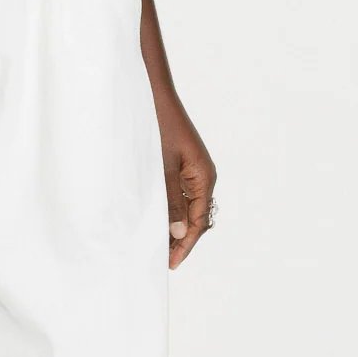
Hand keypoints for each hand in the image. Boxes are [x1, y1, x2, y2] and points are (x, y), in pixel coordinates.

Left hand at [155, 90, 216, 267]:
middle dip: (179, 240)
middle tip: (160, 260)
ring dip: (172, 227)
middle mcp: (202, 176)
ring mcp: (191, 171)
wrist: (153, 93)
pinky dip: (167, 211)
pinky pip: (178, 196)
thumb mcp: (161, 166)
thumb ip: (169, 200)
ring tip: (155, 246)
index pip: (199, 222)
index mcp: (204, 177)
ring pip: (186, 209)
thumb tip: (177, 235)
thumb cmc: (158, 125)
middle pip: (195, 218)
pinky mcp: (179, 165)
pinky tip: (153, 220)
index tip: (170, 263)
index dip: (185, 245)